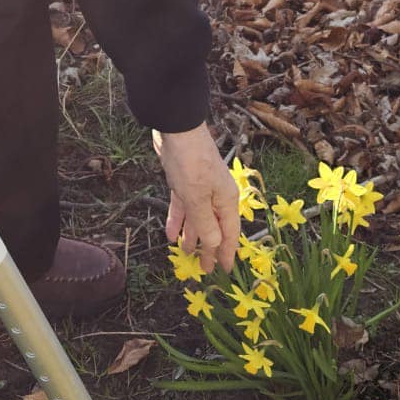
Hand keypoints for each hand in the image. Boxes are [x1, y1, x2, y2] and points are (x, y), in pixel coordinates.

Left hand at [153, 123, 238, 274]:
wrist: (177, 129)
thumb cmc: (191, 163)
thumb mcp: (197, 198)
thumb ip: (206, 224)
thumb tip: (214, 247)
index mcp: (226, 201)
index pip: (229, 233)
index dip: (225, 252)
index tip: (223, 271)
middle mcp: (217, 196)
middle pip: (214, 228)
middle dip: (208, 248)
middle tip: (202, 269)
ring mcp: (201, 189)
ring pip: (198, 218)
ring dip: (192, 235)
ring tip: (186, 254)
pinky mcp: (185, 182)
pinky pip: (183, 206)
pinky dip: (178, 219)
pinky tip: (170, 234)